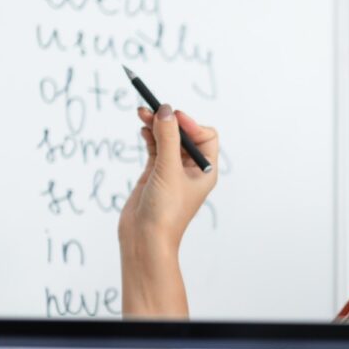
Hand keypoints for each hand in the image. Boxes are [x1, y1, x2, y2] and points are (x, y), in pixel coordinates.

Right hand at [119, 104, 218, 254]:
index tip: (172, 117)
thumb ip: (168, 138)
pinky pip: (155, 147)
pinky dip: (149, 136)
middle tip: (152, 109)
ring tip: (141, 113)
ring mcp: (172, 171)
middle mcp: (192, 170)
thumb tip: (166, 110)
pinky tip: (142, 128)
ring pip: (167, 139)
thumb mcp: (169, 170)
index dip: (190, 124)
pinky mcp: (154, 174)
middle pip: (185, 135)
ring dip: (156, 125)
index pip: (206, 136)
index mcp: (206, 171)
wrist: (145, 238)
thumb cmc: (166, 211)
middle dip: (170, 121)